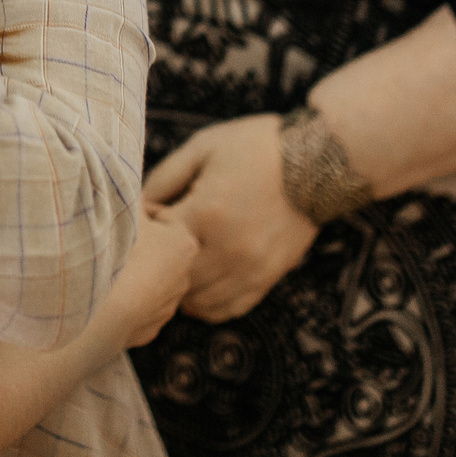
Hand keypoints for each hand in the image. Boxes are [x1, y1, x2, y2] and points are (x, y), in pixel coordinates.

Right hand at [105, 203, 199, 347]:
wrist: (100, 309)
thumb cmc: (115, 252)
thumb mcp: (124, 210)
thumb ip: (130, 194)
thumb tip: (127, 181)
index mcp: (184, 244)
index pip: (163, 218)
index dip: (139, 212)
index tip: (119, 213)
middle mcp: (183, 278)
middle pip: (158, 252)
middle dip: (138, 245)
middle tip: (109, 238)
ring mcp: (166, 308)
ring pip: (148, 282)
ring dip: (131, 274)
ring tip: (103, 266)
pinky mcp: (148, 331)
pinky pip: (135, 308)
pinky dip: (123, 301)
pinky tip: (103, 294)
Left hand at [143, 115, 318, 322]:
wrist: (318, 162)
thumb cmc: (256, 148)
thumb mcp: (203, 147)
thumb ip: (164, 176)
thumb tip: (137, 204)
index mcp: (205, 214)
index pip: (155, 242)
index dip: (146, 229)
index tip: (150, 214)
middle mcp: (227, 250)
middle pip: (173, 279)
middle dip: (160, 262)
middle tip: (162, 242)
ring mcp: (249, 270)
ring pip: (197, 303)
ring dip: (181, 287)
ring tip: (181, 261)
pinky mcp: (267, 279)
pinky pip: (227, 309)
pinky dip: (207, 303)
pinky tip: (201, 281)